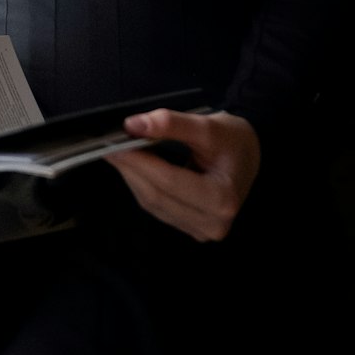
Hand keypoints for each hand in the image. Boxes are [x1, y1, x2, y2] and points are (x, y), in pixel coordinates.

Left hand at [105, 107, 260, 241]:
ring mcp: (200, 230)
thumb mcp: (208, 125)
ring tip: (117, 152)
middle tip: (106, 145)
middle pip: (158, 195)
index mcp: (222, 198)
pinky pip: (157, 207)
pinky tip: (134, 167)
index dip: (139, 161)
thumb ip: (171, 124)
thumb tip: (133, 125)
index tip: (114, 143)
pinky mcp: (189, 228)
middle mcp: (212, 223)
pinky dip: (142, 185)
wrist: (248, 156)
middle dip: (130, 169)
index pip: (169, 180)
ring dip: (132, 177)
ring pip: (153, 204)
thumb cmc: (233, 140)